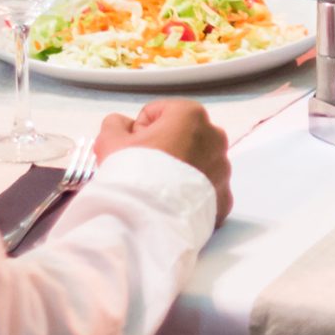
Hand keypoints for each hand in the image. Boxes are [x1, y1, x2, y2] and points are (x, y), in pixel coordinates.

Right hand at [95, 99, 232, 224]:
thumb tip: (122, 125)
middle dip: (164, 149)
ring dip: (180, 171)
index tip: (134, 149)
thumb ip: (115, 125)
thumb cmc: (133, 177)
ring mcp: (223, 168)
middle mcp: (215, 137)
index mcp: (191, 115)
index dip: (140, 131)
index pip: (158, 113)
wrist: (149, 221)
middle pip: (181, 137)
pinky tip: (173, 203)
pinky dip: (192, 195)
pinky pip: (207, 190)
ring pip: (197, 163)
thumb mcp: (110, 143)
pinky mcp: (224, 197)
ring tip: (158, 189)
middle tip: (144, 170)